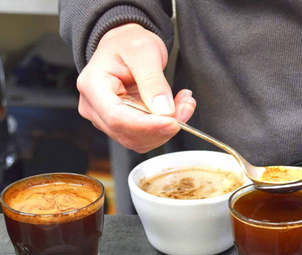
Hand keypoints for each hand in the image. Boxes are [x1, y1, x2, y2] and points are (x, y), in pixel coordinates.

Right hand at [76, 23, 195, 152]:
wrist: (125, 45)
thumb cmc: (128, 43)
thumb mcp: (144, 51)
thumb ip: (153, 81)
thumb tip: (163, 111)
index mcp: (93, 86)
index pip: (117, 118)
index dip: (147, 126)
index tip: (173, 122)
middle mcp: (94, 108)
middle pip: (129, 134)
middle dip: (162, 127)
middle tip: (185, 107)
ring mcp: (106, 120)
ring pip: (139, 140)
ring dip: (166, 129)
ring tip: (183, 104)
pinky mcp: (121, 126)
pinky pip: (145, 137)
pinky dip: (164, 129)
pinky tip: (175, 110)